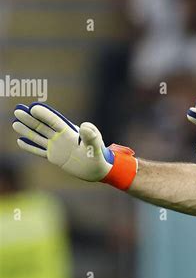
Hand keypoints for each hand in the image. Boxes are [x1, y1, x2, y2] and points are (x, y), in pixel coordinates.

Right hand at [12, 102, 136, 188]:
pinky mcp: (55, 157)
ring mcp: (56, 148)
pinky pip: (40, 151)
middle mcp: (61, 138)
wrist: (97, 170)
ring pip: (38, 138)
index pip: (54, 122)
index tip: (33, 108)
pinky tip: (20, 142)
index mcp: (70, 133)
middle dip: (30, 119)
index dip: (44, 115)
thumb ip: (92, 135)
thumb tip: (84, 126)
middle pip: (43, 127)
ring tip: (15, 123)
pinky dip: (30, 147)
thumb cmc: (98, 156)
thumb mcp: (95, 145)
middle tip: (18, 110)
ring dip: (27, 131)